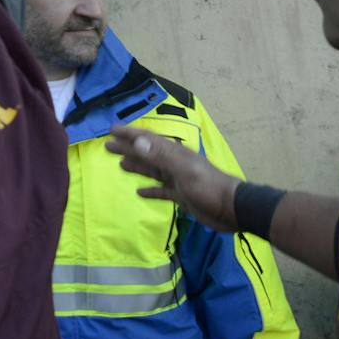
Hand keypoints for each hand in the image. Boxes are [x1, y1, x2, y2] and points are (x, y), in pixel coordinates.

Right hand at [105, 125, 238, 232]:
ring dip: (136, 166)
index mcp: (174, 154)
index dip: (130, 134)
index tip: (112, 129)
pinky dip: (150, 190)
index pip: (148, 140)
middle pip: (147, 153)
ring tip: (120, 163)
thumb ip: (161, 156)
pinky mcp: (181, 195)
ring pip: (152, 170)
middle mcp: (174, 163)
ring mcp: (178, 179)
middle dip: (128, 148)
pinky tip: (140, 192)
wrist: (230, 209)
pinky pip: (161, 190)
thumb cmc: (208, 188)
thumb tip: (137, 141)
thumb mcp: (183, 170)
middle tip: (108, 146)